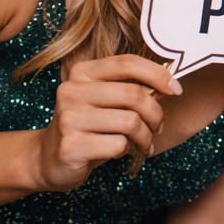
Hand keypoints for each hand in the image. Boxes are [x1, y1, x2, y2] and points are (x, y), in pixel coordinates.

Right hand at [34, 55, 180, 192]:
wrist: (47, 159)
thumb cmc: (86, 128)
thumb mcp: (105, 102)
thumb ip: (131, 89)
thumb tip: (169, 84)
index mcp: (82, 73)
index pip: (127, 63)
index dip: (158, 74)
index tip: (175, 89)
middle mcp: (71, 91)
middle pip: (134, 94)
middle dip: (155, 113)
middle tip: (158, 126)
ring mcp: (68, 118)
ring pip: (130, 121)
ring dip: (145, 136)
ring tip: (143, 143)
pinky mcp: (71, 146)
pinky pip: (118, 144)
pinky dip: (127, 150)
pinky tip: (120, 153)